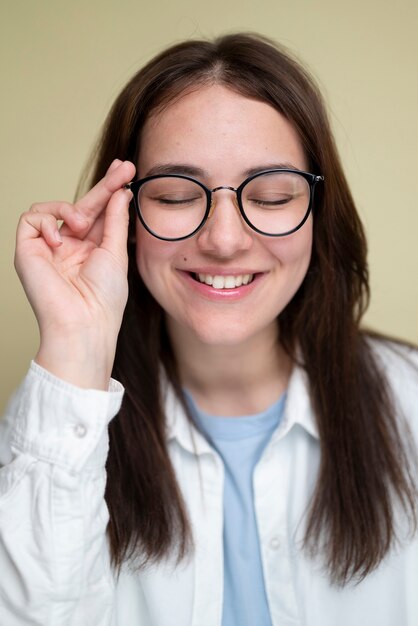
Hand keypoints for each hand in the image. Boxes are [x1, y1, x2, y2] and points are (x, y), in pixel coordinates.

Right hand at [14, 159, 135, 388]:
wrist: (85, 323)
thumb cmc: (104, 298)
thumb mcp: (116, 253)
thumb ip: (115, 220)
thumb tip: (121, 192)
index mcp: (90, 249)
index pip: (99, 213)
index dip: (111, 191)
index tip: (128, 171)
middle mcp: (69, 247)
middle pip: (81, 206)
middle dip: (103, 185)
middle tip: (124, 168)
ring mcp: (47, 248)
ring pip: (52, 208)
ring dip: (71, 210)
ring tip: (84, 227)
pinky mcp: (27, 251)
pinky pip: (31, 218)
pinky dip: (47, 222)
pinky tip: (61, 238)